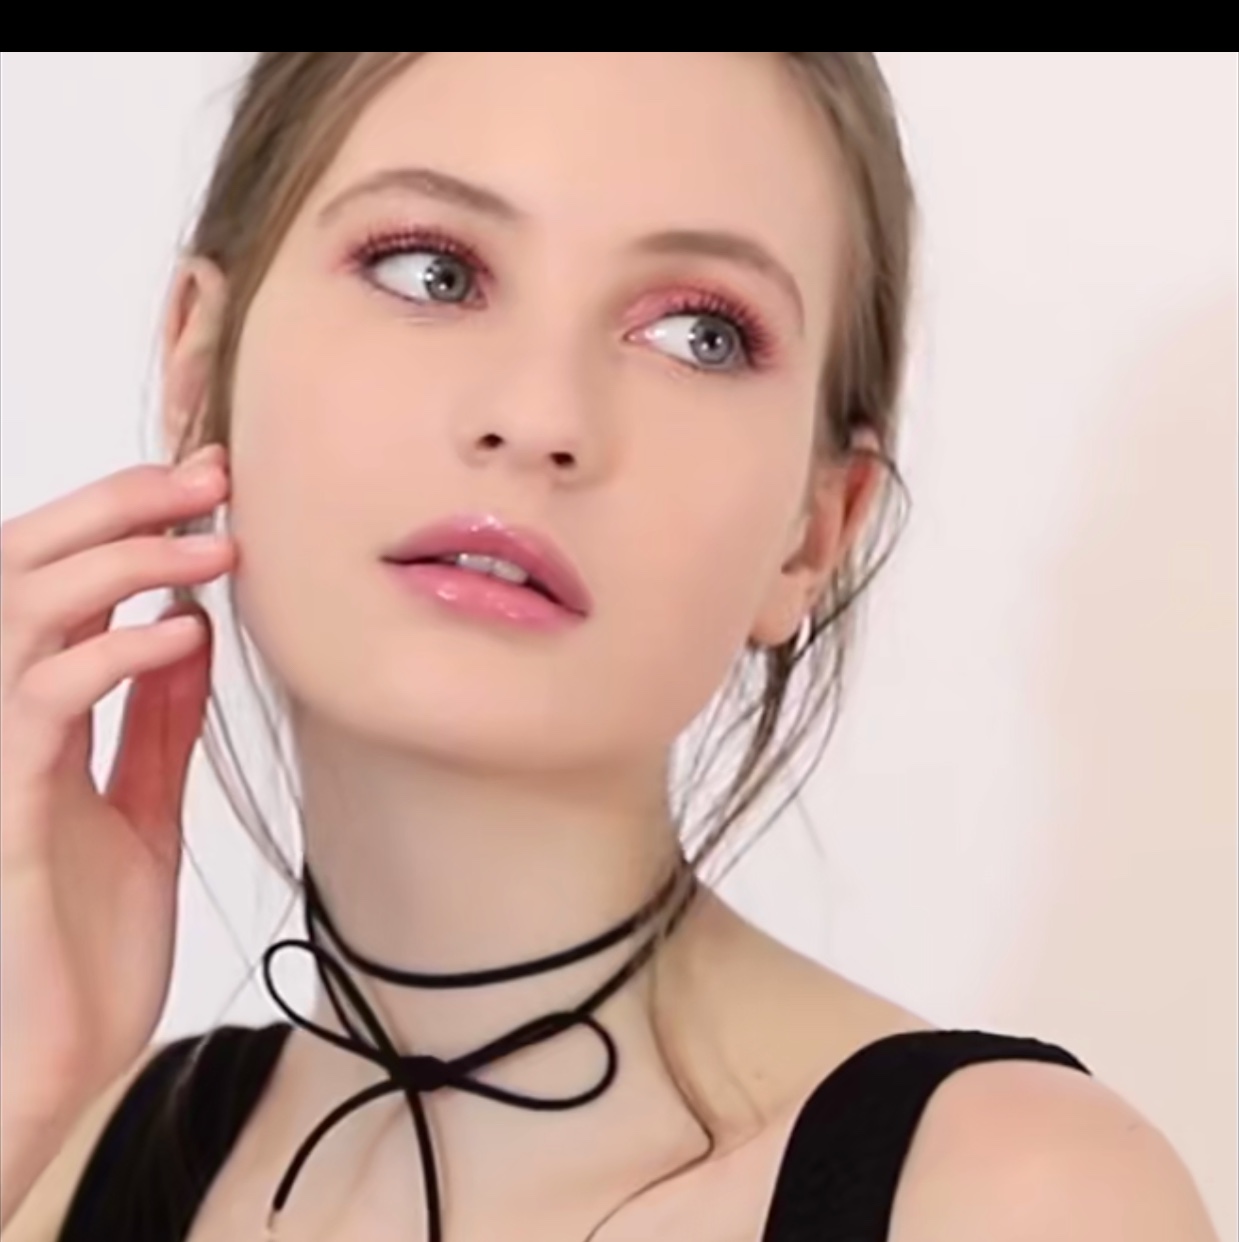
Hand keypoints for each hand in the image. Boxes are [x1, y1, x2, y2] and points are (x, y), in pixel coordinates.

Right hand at [0, 445, 233, 1130]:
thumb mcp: (139, 813)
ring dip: (119, 564)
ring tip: (209, 548)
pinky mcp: (4, 808)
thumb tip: (185, 636)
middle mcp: (2, 725)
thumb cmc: (82, 946)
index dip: (126, 528)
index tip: (209, 493)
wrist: (47, 1065)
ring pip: (22, 613)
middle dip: (115, 510)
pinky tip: (178, 637)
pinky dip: (112, 654)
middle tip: (210, 481)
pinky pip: (42, 701)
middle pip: (27, 570)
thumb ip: (154, 727)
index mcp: (35, 723)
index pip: (62, 589)